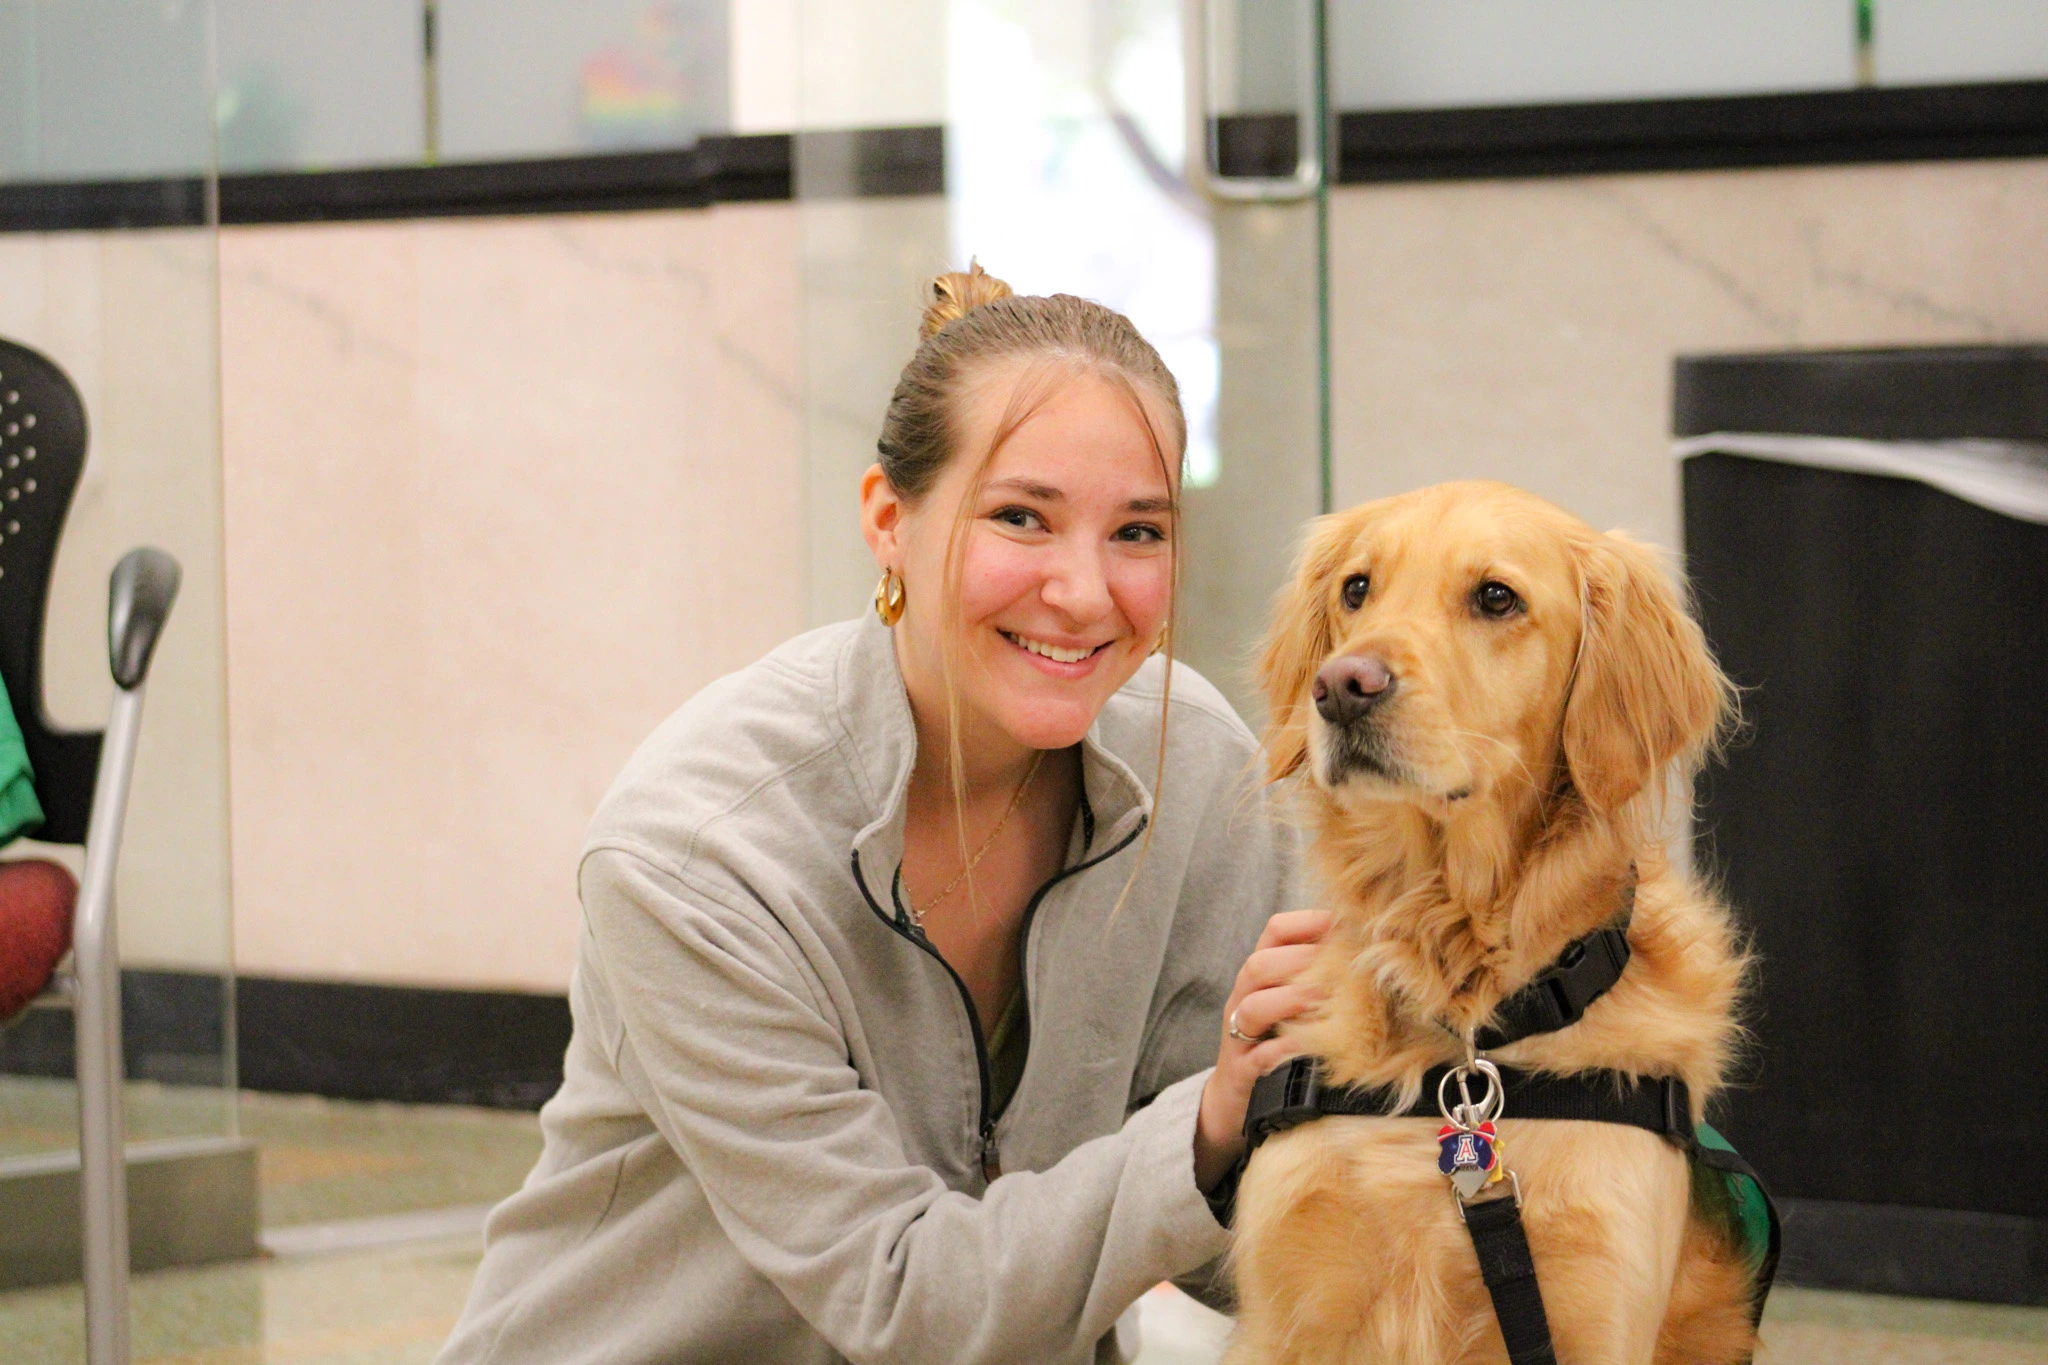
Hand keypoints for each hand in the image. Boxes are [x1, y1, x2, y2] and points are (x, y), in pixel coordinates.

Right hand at [1193, 909, 1332, 1192]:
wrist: (1237, 1099)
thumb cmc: (1277, 1042)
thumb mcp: (1297, 1002)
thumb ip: (1324, 974)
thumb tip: (1374, 949)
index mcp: (1263, 973)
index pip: (1276, 930)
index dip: (1308, 922)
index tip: (1343, 926)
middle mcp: (1245, 997)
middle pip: (1260, 963)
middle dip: (1300, 961)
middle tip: (1339, 971)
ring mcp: (1239, 1034)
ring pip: (1251, 1005)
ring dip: (1289, 1000)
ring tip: (1324, 1003)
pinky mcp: (1241, 1070)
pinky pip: (1256, 1056)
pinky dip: (1282, 1050)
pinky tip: (1307, 1049)